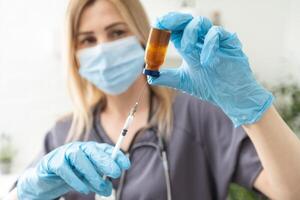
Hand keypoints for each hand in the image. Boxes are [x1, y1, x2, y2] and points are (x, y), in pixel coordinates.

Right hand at [17, 142, 129, 198]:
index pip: (105, 149)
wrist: (45, 180)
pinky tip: (83, 189)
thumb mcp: (87, 178)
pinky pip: (65, 169)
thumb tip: (109, 189)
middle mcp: (79, 148)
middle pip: (93, 151)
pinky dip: (75, 180)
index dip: (116, 156)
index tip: (126, 165)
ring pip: (80, 158)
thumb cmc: (71, 176)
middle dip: (106, 161)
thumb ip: (98, 181)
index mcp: (90, 150)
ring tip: (100, 188)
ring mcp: (65, 153)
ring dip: (92, 174)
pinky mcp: (52, 162)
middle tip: (116, 173)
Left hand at [147, 12, 272, 125]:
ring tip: (186, 49)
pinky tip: (205, 61)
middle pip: (187, 20)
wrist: (229, 97)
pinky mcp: (230, 42)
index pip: (176, 29)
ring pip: (201, 22)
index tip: (156, 25)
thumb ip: (166, 77)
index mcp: (190, 46)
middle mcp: (201, 40)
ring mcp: (215, 40)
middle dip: (174, 20)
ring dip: (190, 32)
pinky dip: (209, 44)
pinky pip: (218, 33)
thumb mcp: (183, 81)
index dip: (166, 25)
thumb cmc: (209, 87)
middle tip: (164, 23)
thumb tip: (149, 75)